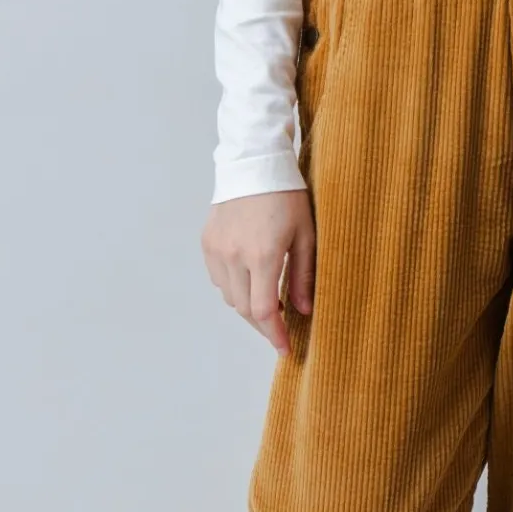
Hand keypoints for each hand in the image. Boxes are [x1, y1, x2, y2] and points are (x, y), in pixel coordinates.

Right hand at [201, 188, 314, 353]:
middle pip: (244, 309)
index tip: (285, 349)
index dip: (275, 334)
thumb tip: (303, 311)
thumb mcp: (306, 235)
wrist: (254, 163)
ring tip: (269, 301)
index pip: (264, 310)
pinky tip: (250, 279)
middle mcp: (234, 255)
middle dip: (263, 325)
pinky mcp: (207, 241)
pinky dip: (233, 286)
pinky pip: (218, 278)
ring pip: (229, 296)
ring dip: (248, 305)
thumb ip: (303, 275)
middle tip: (280, 331)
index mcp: (262, 255)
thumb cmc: (287, 195)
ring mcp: (216, 248)